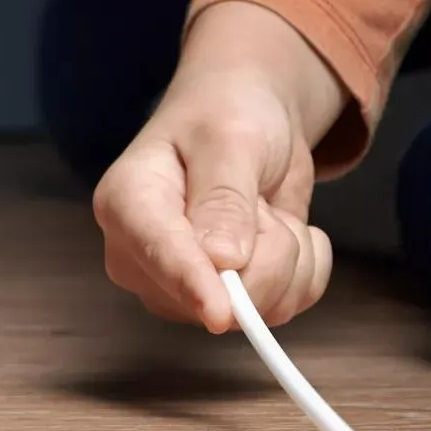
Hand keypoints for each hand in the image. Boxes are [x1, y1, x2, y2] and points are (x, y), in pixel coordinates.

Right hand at [91, 1, 349, 331]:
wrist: (245, 119)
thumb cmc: (224, 115)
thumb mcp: (230, 138)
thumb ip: (224, 197)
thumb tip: (222, 260)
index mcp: (126, 204)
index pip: (157, 251)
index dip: (191, 284)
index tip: (219, 314)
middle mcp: (143, 258)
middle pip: (217, 293)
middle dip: (266, 247)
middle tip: (256, 197)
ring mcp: (181, 286)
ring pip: (262, 304)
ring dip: (288, 253)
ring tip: (264, 208)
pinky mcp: (222, 301)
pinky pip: (289, 306)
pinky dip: (304, 267)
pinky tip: (278, 228)